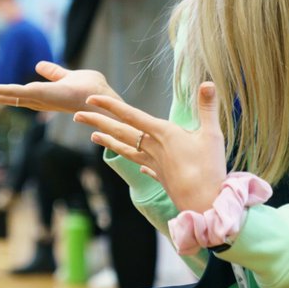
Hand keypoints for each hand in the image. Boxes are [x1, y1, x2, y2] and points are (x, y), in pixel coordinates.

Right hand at [0, 61, 118, 114]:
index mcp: (40, 95)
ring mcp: (35, 99)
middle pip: (4, 95)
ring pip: (4, 94)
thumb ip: (54, 72)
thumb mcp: (69, 76)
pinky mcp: (37, 96)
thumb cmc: (92, 90)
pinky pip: (12, 92)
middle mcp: (35, 100)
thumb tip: (39, 65)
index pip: (13, 92)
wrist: (103, 99)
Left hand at [75, 81, 226, 212]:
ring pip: (127, 150)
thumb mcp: (212, 135)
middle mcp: (153, 148)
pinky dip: (139, 164)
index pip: (130, 115)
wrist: (204, 205)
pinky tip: (138, 167)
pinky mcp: (161, 178)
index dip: (109, 105)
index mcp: (162, 134)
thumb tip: (208, 82)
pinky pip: (145, 168)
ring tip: (93, 136)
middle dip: (97, 121)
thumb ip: (207, 108)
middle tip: (76, 115)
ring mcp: (154, 165)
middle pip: (120, 132)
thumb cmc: (209, 169)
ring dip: (109, 142)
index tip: (90, 99)